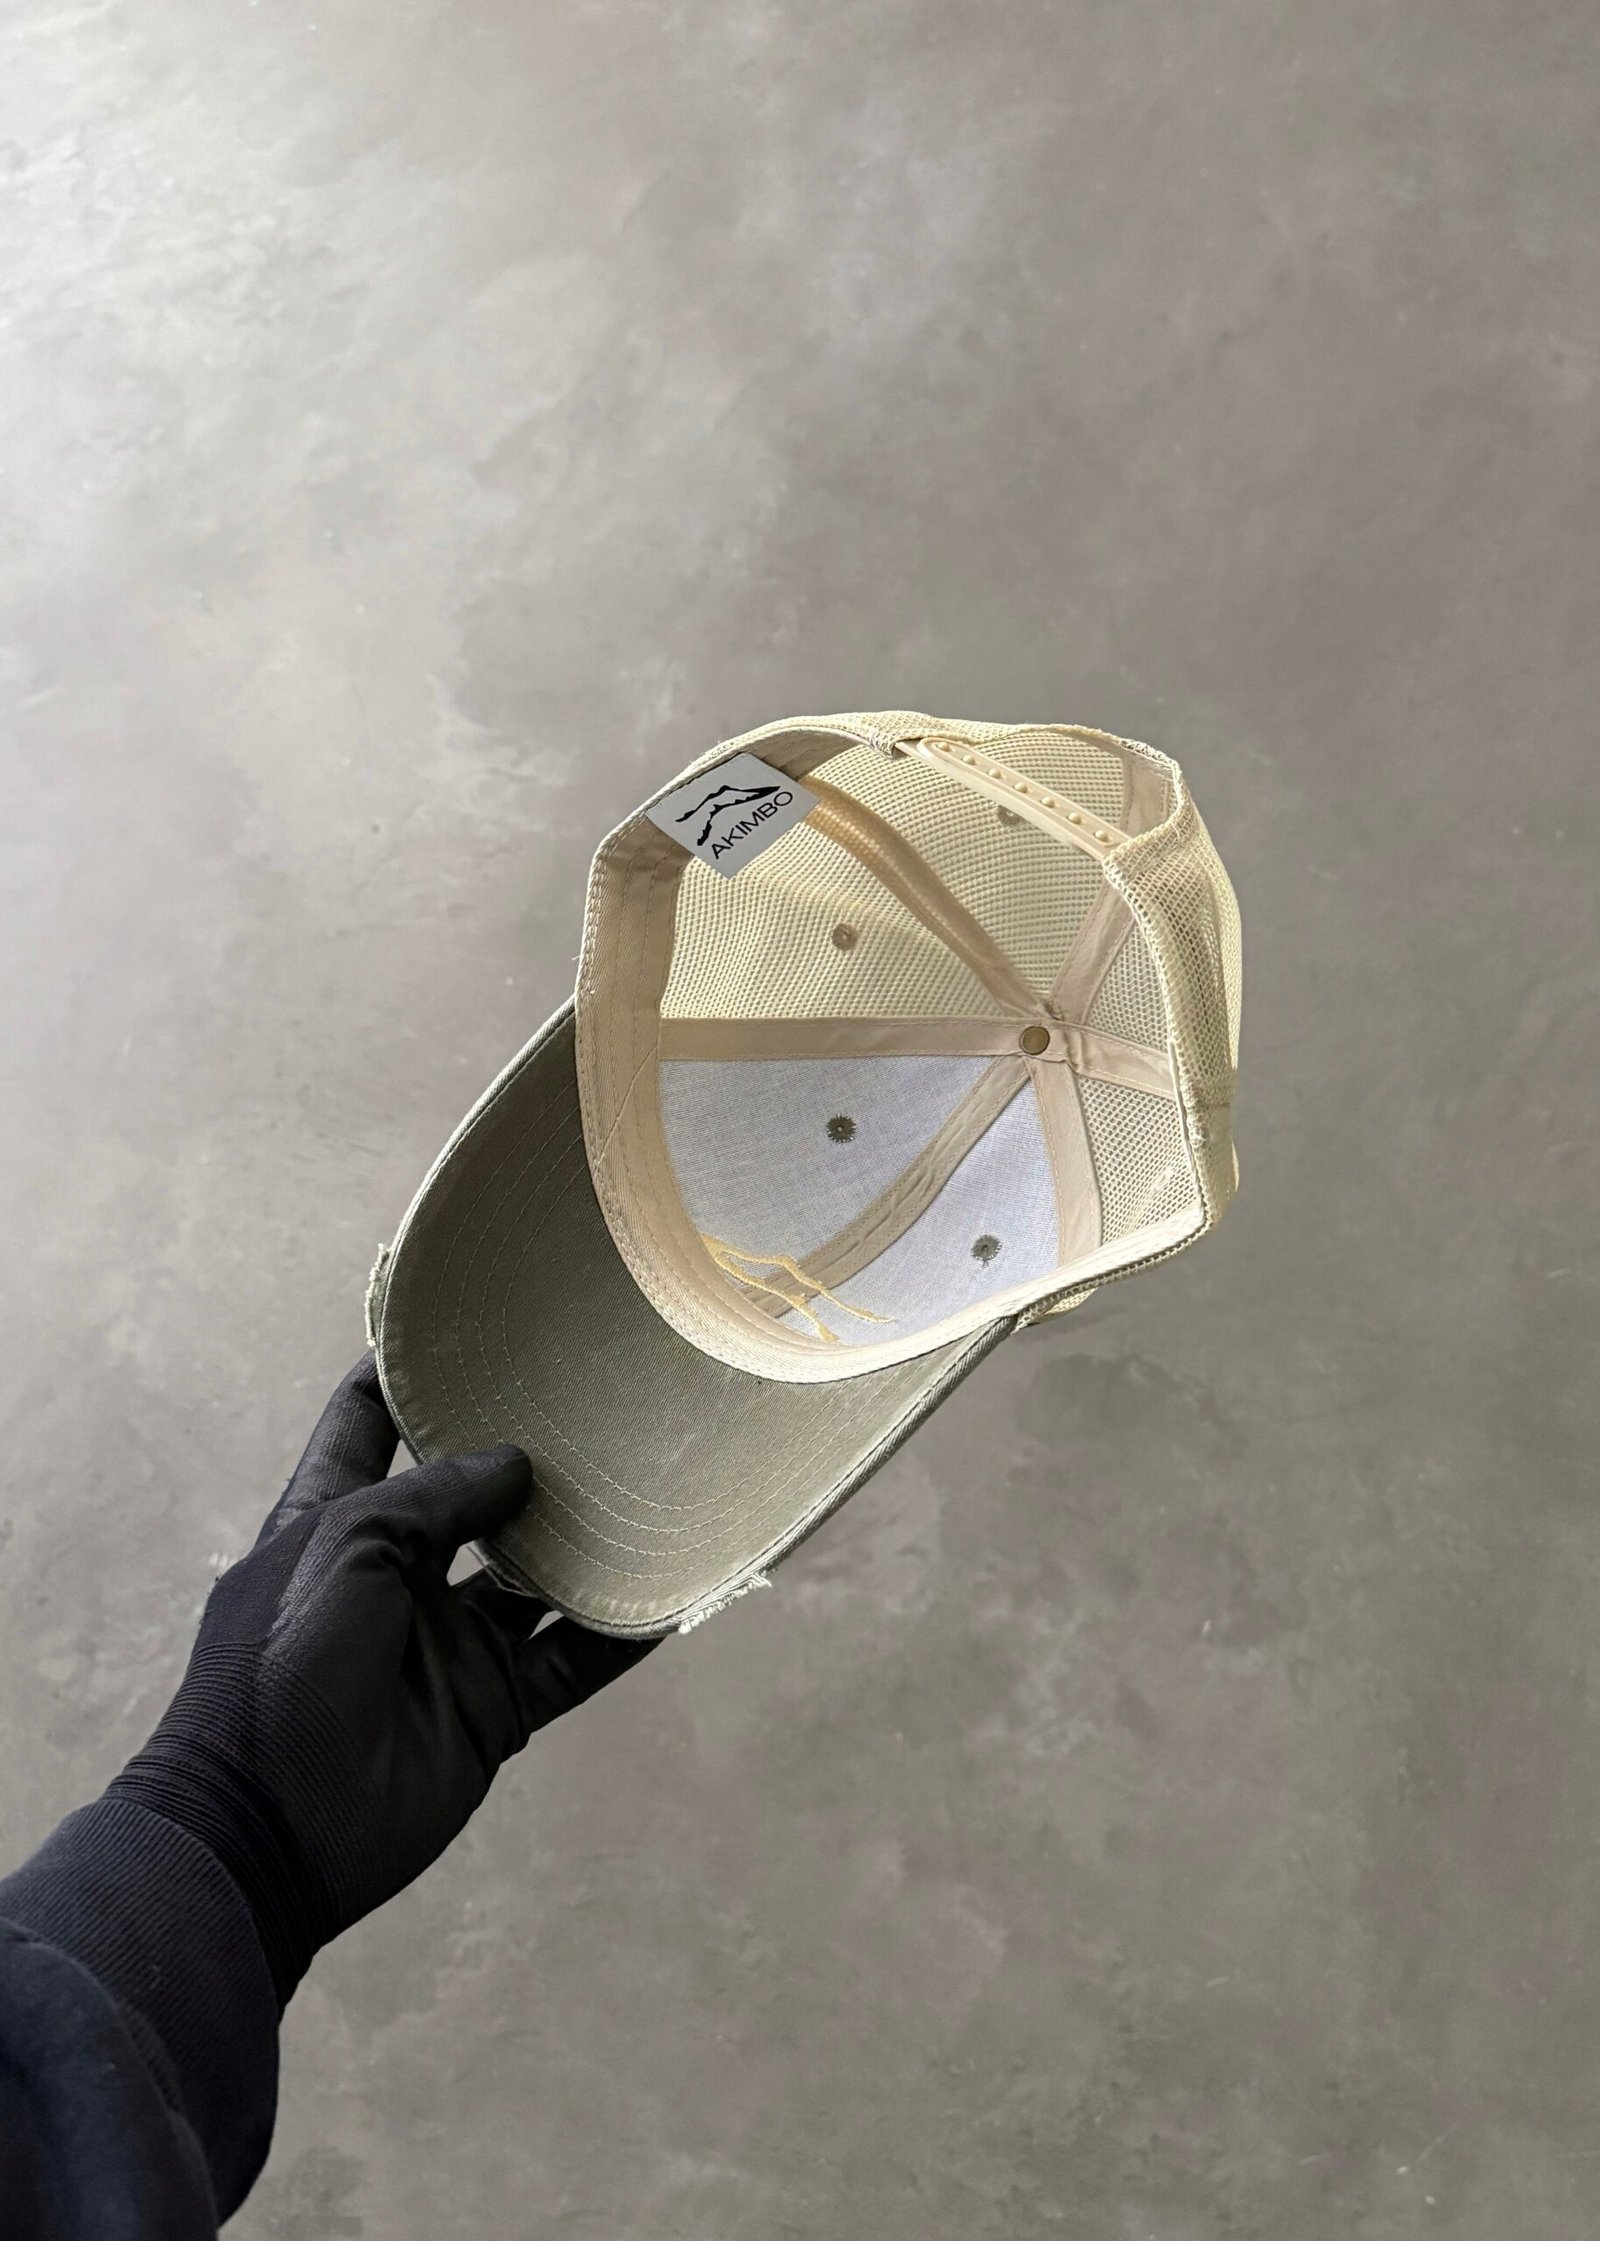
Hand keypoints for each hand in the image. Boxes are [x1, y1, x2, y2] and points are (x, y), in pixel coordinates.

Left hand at [106, 1353, 657, 2008]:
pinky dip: (623, 1628)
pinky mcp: (492, 1707)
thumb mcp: (339, 1548)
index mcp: (334, 1521)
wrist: (267, 1832)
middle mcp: (399, 1572)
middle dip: (530, 1448)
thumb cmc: (278, 1668)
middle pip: (476, 1493)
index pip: (368, 1420)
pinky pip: (573, 1658)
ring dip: (591, 1538)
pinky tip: (674, 1589)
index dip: (407, 1365)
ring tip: (657, 1480)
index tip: (469, 1313)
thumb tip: (516, 1464)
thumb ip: (430, 1498)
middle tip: (601, 1392)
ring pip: (538, 1574)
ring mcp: (449, 1642)